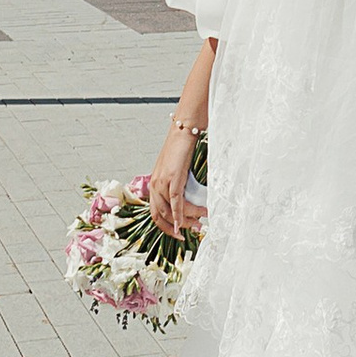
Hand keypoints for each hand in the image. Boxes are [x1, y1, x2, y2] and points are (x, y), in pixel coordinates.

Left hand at [146, 40, 214, 237]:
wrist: (187, 122)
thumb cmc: (188, 141)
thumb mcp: (183, 164)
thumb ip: (185, 179)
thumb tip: (197, 192)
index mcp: (155, 178)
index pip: (155, 210)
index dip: (166, 224)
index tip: (180, 232)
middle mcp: (154, 181)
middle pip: (158, 215)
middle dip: (174, 228)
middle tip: (190, 234)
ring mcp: (161, 180)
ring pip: (170, 210)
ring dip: (185, 220)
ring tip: (201, 223)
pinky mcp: (172, 176)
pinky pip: (176, 202)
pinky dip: (180, 215)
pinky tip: (186, 224)